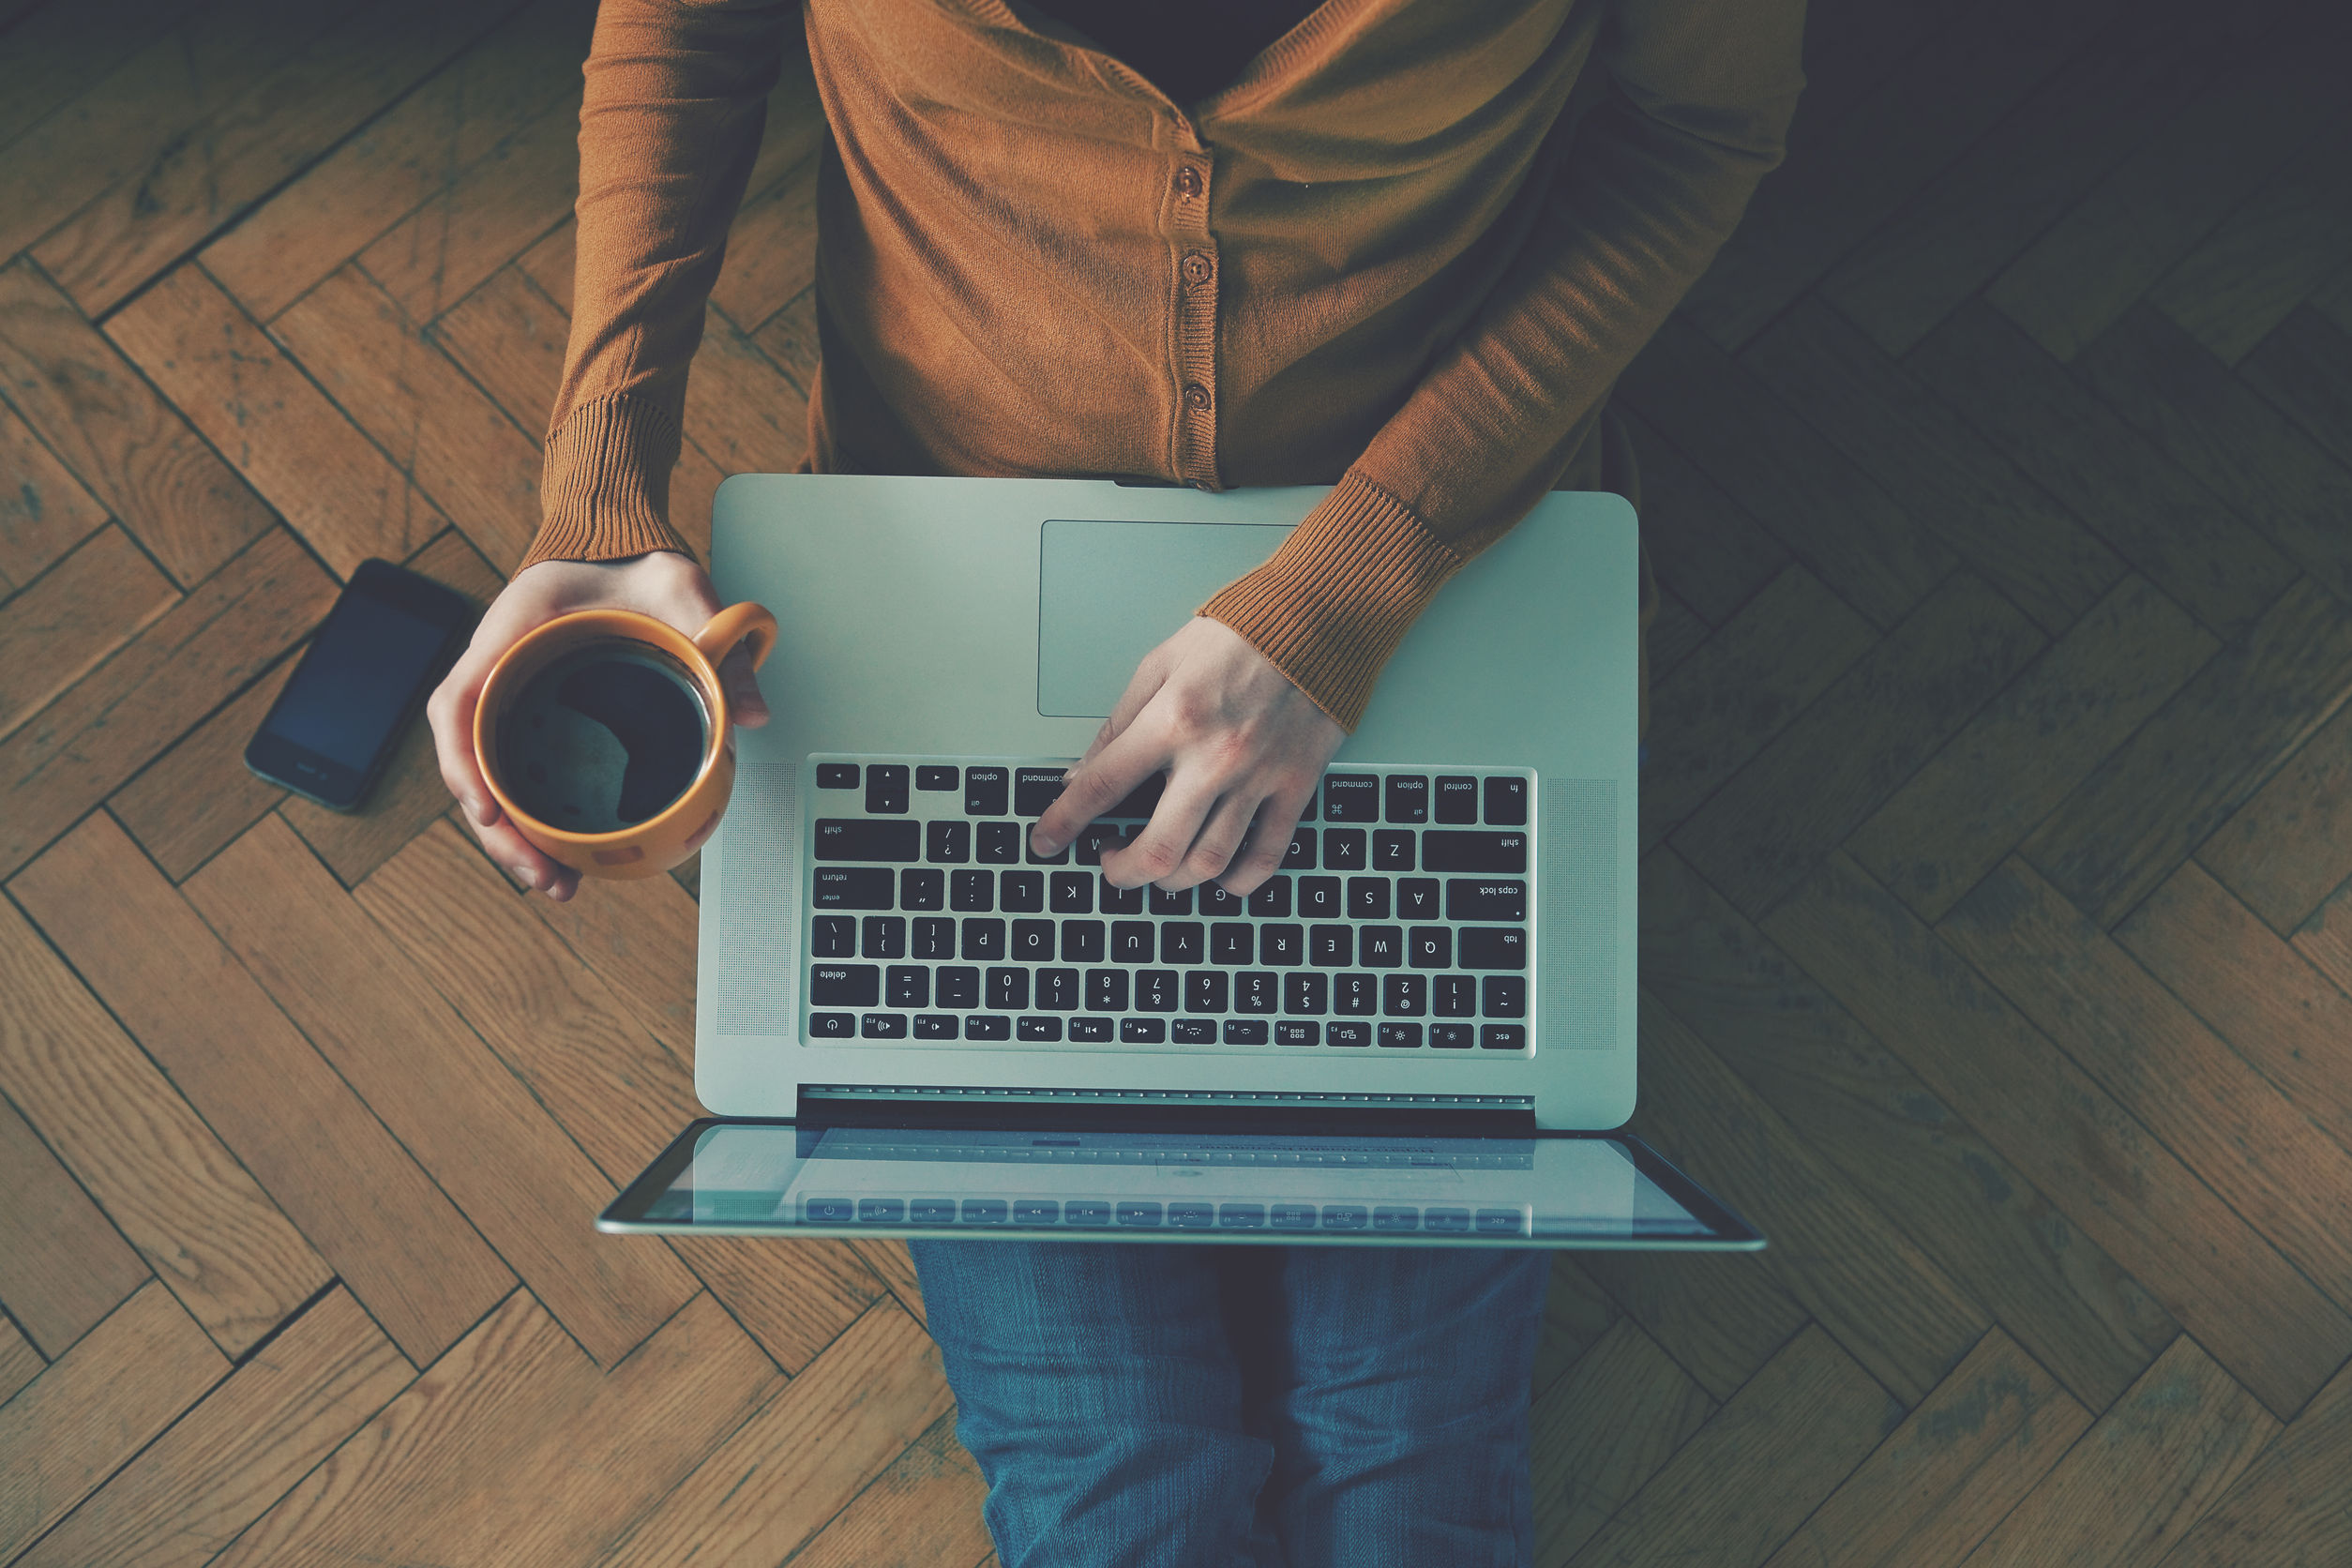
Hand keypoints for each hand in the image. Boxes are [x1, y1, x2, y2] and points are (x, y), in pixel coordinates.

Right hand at [425, 552, 768, 900]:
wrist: (620, 543)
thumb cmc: (633, 559)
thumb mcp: (681, 586)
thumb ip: (715, 636)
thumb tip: (750, 712)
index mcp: (513, 630)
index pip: (457, 700)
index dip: (462, 760)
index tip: (488, 809)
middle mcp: (498, 667)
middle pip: (468, 758)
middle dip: (497, 829)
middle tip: (544, 876)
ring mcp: (512, 694)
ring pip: (490, 776)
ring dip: (513, 836)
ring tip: (557, 884)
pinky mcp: (534, 714)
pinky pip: (517, 769)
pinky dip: (532, 816)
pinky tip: (562, 854)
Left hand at [1032, 617, 1344, 895]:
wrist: (1317, 621)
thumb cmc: (1238, 635)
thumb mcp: (1160, 664)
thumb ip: (1118, 724)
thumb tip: (1080, 774)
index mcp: (1172, 720)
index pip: (1102, 786)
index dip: (1063, 823)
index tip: (1044, 842)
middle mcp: (1214, 758)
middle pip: (1157, 849)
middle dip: (1121, 871)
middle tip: (1110, 864)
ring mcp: (1258, 778)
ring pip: (1208, 863)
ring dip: (1172, 882)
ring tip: (1158, 869)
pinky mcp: (1296, 787)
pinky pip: (1266, 856)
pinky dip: (1238, 881)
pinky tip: (1218, 876)